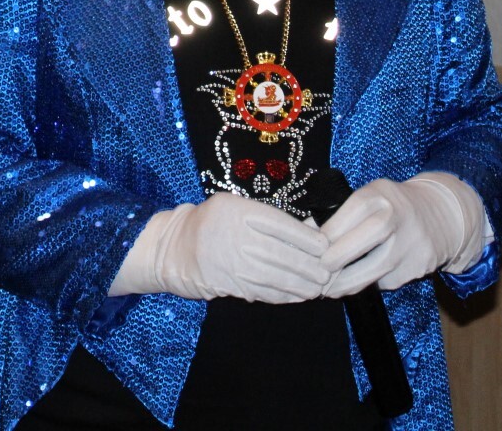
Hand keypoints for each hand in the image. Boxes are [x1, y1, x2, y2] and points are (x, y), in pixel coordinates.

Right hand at [118, 193, 330, 302]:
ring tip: (318, 287)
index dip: (307, 238)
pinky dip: (284, 296)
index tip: (325, 246)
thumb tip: (306, 228)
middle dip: (310, 266)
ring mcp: (233, 264)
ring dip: (301, 285)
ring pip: (276, 277)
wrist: (173, 249)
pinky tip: (298, 296)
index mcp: (239, 211)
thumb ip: (264, 214)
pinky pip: (263, 292)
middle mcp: (237, 237)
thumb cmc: (210, 221)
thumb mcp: (233, 205)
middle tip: (328, 272)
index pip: (282, 225)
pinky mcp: (230, 285)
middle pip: (283, 254)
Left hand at [319, 176, 477, 298]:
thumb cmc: (392, 206)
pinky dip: (373, 283)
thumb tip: (303, 235)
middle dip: (337, 259)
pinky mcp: (421, 264)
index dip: (326, 235)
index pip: (349, 213)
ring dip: (349, 283)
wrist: (442, 214)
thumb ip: (340, 215)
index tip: (309, 251)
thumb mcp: (371, 198)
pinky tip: (362, 282)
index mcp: (380, 193)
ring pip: (377, 268)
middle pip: (365, 239)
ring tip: (330, 289)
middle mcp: (399, 215)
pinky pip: (391, 280)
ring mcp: (413, 241)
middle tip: (318, 273)